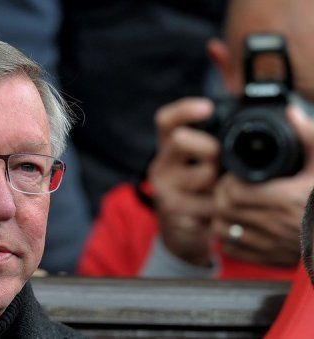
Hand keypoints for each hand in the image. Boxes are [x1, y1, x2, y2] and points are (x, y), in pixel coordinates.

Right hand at [149, 98, 219, 265]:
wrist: (183, 235)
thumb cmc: (199, 194)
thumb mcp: (202, 167)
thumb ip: (213, 148)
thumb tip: (250, 127)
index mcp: (168, 149)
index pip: (165, 121)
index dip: (184, 110)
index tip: (207, 107)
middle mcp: (160, 165)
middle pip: (180, 139)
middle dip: (209, 147)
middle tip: (220, 162)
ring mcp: (163, 189)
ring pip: (204, 173)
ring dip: (222, 181)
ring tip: (221, 192)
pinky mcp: (173, 211)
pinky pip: (210, 202)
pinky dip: (222, 206)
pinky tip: (218, 211)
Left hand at [212, 106, 313, 266]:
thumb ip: (308, 136)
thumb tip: (290, 111)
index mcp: (285, 199)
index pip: (234, 193)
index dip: (227, 182)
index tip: (233, 177)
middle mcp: (276, 226)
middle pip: (224, 210)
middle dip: (220, 196)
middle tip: (226, 188)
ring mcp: (272, 246)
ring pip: (222, 231)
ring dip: (219, 216)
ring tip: (229, 206)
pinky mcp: (270, 260)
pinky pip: (232, 250)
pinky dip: (227, 238)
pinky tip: (237, 225)